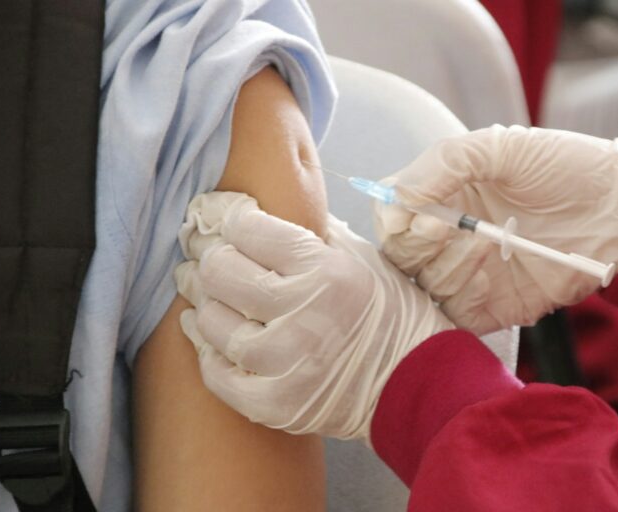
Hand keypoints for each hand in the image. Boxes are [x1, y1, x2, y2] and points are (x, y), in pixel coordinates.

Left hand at [175, 192, 452, 439]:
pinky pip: (217, 373)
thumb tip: (261, 210)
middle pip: (221, 272)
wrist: (415, 383)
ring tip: (202, 291)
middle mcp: (303, 313)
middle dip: (206, 256)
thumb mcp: (362, 258)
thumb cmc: (390, 313)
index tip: (221, 219)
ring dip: (202, 302)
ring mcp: (287, 363)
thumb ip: (314, 231)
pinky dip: (206, 350)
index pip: (249, 229)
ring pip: (213, 322)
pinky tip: (205, 332)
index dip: (228, 219)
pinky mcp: (275, 403)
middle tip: (202, 251)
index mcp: (326, 270)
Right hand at [374, 125, 617, 332]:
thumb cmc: (566, 168)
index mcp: (444, 195)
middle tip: (446, 228)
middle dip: (417, 243)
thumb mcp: (501, 146)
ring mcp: (468, 273)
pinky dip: (462, 295)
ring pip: (423, 285)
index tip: (416, 213)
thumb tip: (397, 198)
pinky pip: (454, 314)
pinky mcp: (490, 306)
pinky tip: (489, 273)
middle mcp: (449, 237)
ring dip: (447, 264)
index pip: (391, 213)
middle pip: (399, 254)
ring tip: (488, 243)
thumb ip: (444, 163)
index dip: (394, 217)